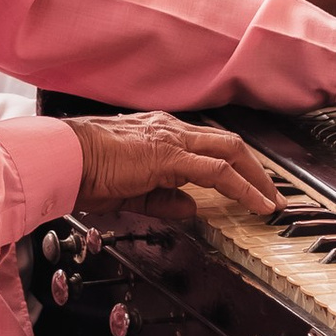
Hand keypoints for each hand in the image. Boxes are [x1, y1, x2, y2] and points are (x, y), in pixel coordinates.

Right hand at [70, 112, 275, 217]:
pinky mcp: (170, 155)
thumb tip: (191, 207)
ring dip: (256, 177)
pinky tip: (255, 203)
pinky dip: (242, 186)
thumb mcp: (133, 190)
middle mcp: (171, 129)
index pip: (208, 145)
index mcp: (161, 134)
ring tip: (271, 201)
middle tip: (272, 194)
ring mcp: (172, 139)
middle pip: (228, 143)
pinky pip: (218, 170)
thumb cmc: (85, 171)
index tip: (248, 185)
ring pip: (230, 150)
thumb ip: (164, 198)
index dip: (234, 165)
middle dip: (256, 169)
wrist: (63, 158)